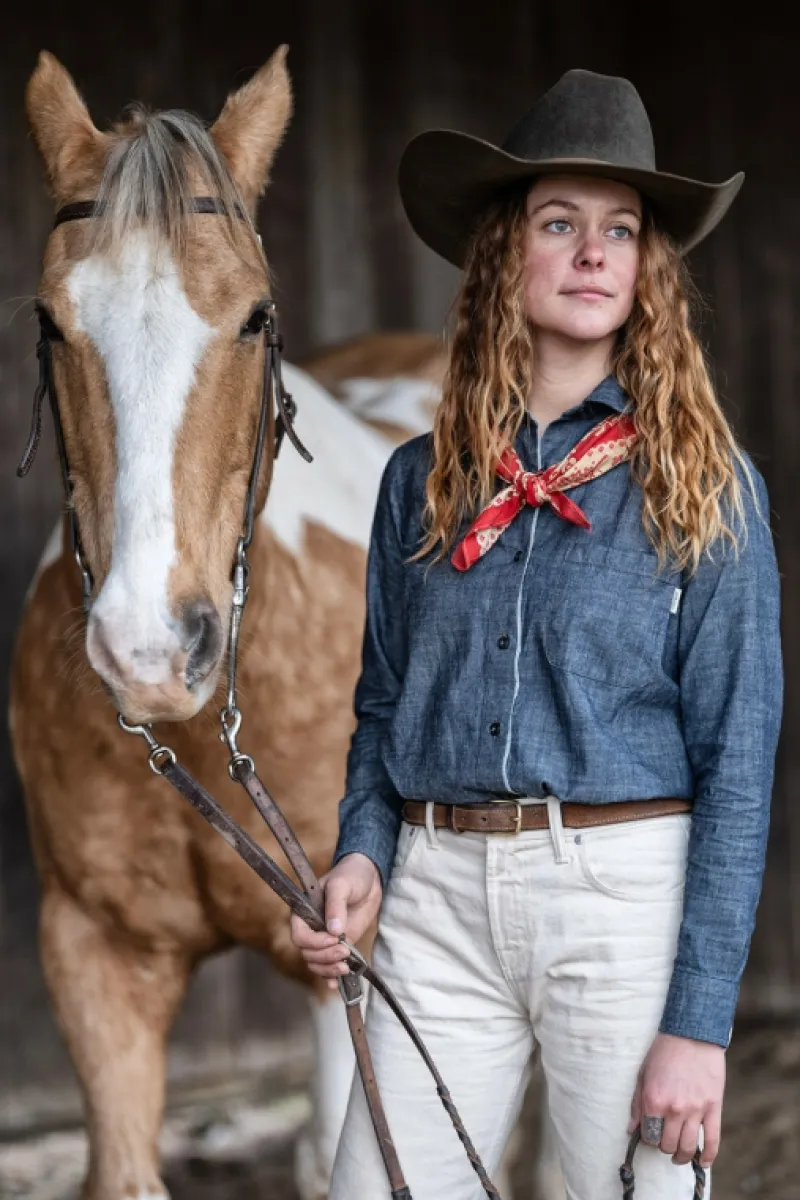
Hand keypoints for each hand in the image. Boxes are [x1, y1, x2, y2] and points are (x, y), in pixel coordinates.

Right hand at [290, 853, 381, 989]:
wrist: (369, 880)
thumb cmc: (351, 876)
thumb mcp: (342, 885)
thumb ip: (336, 905)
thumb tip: (333, 930)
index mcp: (304, 912)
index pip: (299, 935)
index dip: (314, 942)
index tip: (333, 939)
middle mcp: (311, 928)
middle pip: (308, 953)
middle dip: (325, 957)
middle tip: (345, 952)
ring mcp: (324, 940)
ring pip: (316, 964)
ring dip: (329, 969)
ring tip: (346, 967)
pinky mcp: (338, 947)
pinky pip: (328, 967)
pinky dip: (331, 978)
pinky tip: (338, 984)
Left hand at [628, 1032, 724, 1168]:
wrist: (692, 1034)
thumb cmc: (664, 1052)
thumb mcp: (643, 1074)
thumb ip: (637, 1104)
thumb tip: (632, 1130)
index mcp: (654, 1100)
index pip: (648, 1136)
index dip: (648, 1138)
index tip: (651, 1134)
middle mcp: (674, 1109)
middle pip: (667, 1145)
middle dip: (664, 1146)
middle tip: (665, 1140)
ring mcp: (695, 1110)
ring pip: (688, 1147)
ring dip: (682, 1155)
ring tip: (679, 1154)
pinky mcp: (714, 1108)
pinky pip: (713, 1140)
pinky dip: (708, 1156)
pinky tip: (703, 1162)